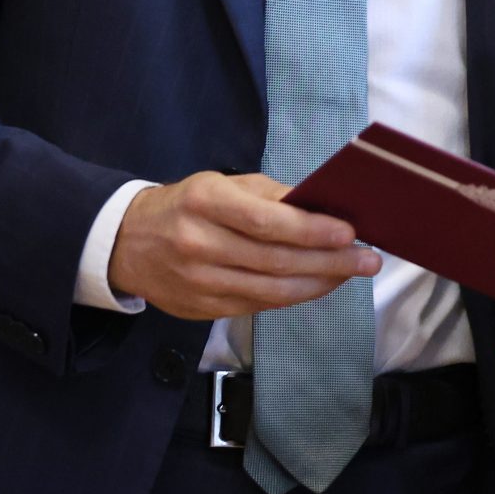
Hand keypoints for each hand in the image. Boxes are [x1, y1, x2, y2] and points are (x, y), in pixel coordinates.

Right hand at [106, 171, 380, 321]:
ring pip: (271, 290)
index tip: (349, 233)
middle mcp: (199, 244)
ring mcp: (199, 282)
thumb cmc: (186, 204)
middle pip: (275, 260)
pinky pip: (258, 305)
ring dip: (319, 284)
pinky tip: (318, 285)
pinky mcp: (202, 309)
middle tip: (368, 261)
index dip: (311, 230)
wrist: (127, 243)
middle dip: (329, 262)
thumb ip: (270, 196)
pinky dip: (294, 296)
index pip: (266, 221)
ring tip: (351, 275)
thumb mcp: (222, 184)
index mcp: (205, 203)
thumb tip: (322, 210)